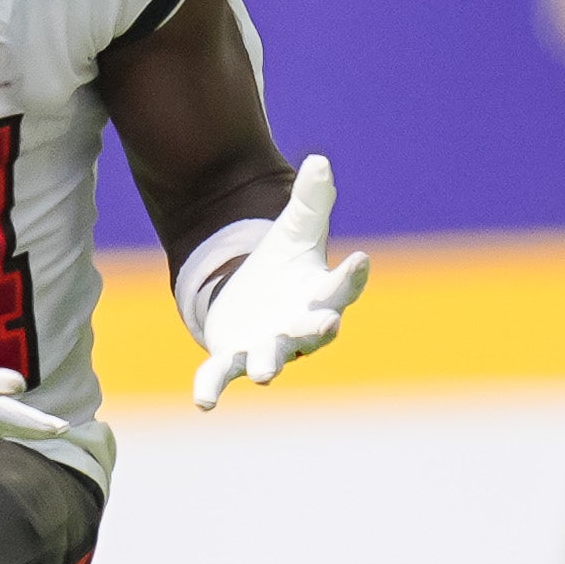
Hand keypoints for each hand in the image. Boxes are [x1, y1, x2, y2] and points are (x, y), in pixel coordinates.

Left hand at [192, 154, 368, 410]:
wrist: (249, 299)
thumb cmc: (282, 267)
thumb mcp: (295, 229)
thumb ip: (310, 201)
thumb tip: (319, 161)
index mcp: (318, 294)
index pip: (342, 286)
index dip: (352, 275)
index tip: (360, 259)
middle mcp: (298, 326)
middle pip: (313, 329)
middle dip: (318, 327)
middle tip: (327, 324)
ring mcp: (267, 346)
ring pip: (271, 358)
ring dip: (269, 364)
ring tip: (266, 372)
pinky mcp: (233, 357)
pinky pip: (223, 374)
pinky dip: (213, 388)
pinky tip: (204, 402)